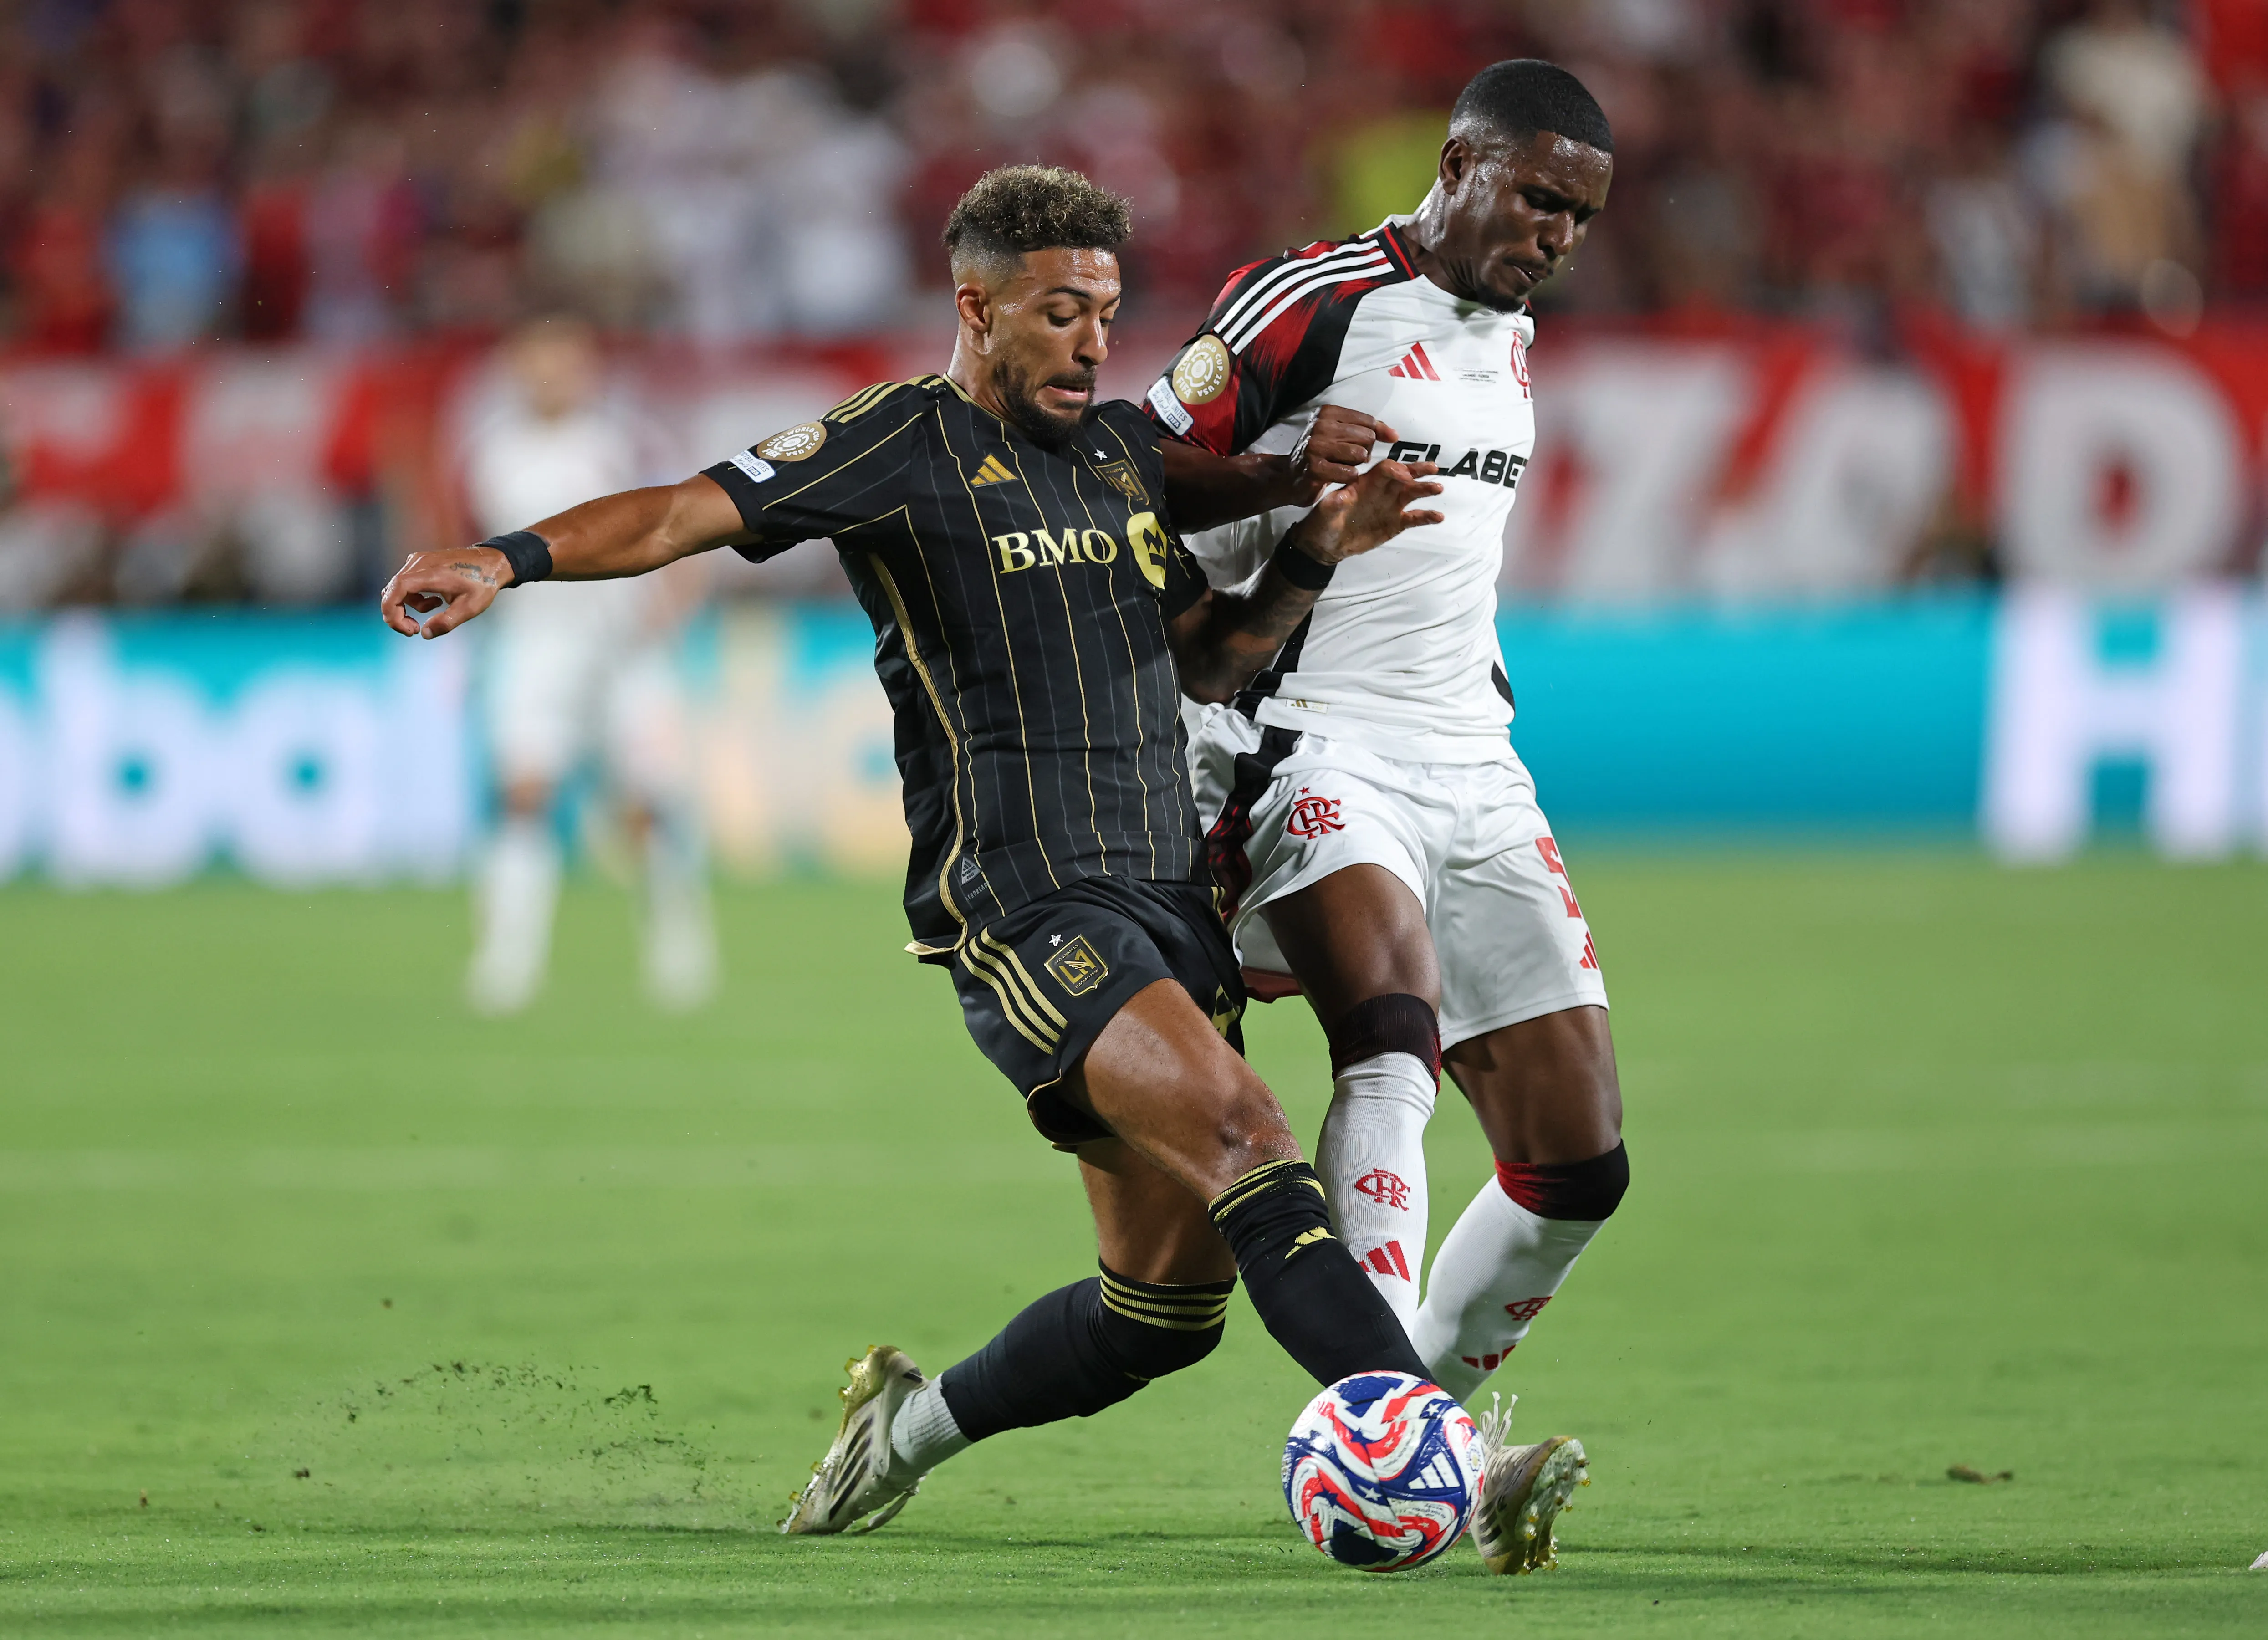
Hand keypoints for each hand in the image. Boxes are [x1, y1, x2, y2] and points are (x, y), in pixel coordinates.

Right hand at [379, 546, 512, 637]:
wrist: (493, 562)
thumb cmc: (483, 583)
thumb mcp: (469, 608)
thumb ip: (446, 622)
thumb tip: (425, 633)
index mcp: (430, 573)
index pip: (395, 590)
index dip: (392, 612)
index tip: (406, 629)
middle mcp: (419, 563)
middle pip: (391, 590)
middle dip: (398, 614)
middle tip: (414, 630)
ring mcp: (419, 560)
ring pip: (398, 587)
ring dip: (409, 606)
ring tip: (434, 609)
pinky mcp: (421, 561)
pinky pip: (406, 581)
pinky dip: (413, 596)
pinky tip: (435, 600)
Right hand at [1284, 404, 1396, 501]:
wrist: (1288, 477)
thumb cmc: (1320, 454)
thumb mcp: (1341, 434)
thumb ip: (1369, 430)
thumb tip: (1394, 435)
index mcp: (1327, 413)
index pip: (1368, 421)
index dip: (1376, 435)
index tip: (1369, 444)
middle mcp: (1320, 426)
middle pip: (1367, 437)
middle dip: (1364, 451)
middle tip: (1349, 458)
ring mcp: (1316, 447)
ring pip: (1359, 454)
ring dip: (1356, 465)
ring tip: (1342, 466)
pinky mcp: (1315, 469)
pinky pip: (1349, 473)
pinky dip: (1348, 477)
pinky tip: (1338, 476)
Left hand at [1284, 460, 1442, 566]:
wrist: (1327, 544)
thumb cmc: (1323, 523)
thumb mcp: (1325, 512)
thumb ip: (1334, 504)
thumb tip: (1342, 496)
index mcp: (1366, 483)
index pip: (1385, 470)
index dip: (1395, 470)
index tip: (1404, 476)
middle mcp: (1382, 491)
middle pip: (1404, 475)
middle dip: (1418, 471)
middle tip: (1433, 468)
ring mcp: (1391, 506)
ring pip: (1412, 493)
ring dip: (1426, 489)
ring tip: (1439, 488)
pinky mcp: (1396, 523)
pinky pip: (1415, 517)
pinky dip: (1427, 517)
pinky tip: (1439, 517)